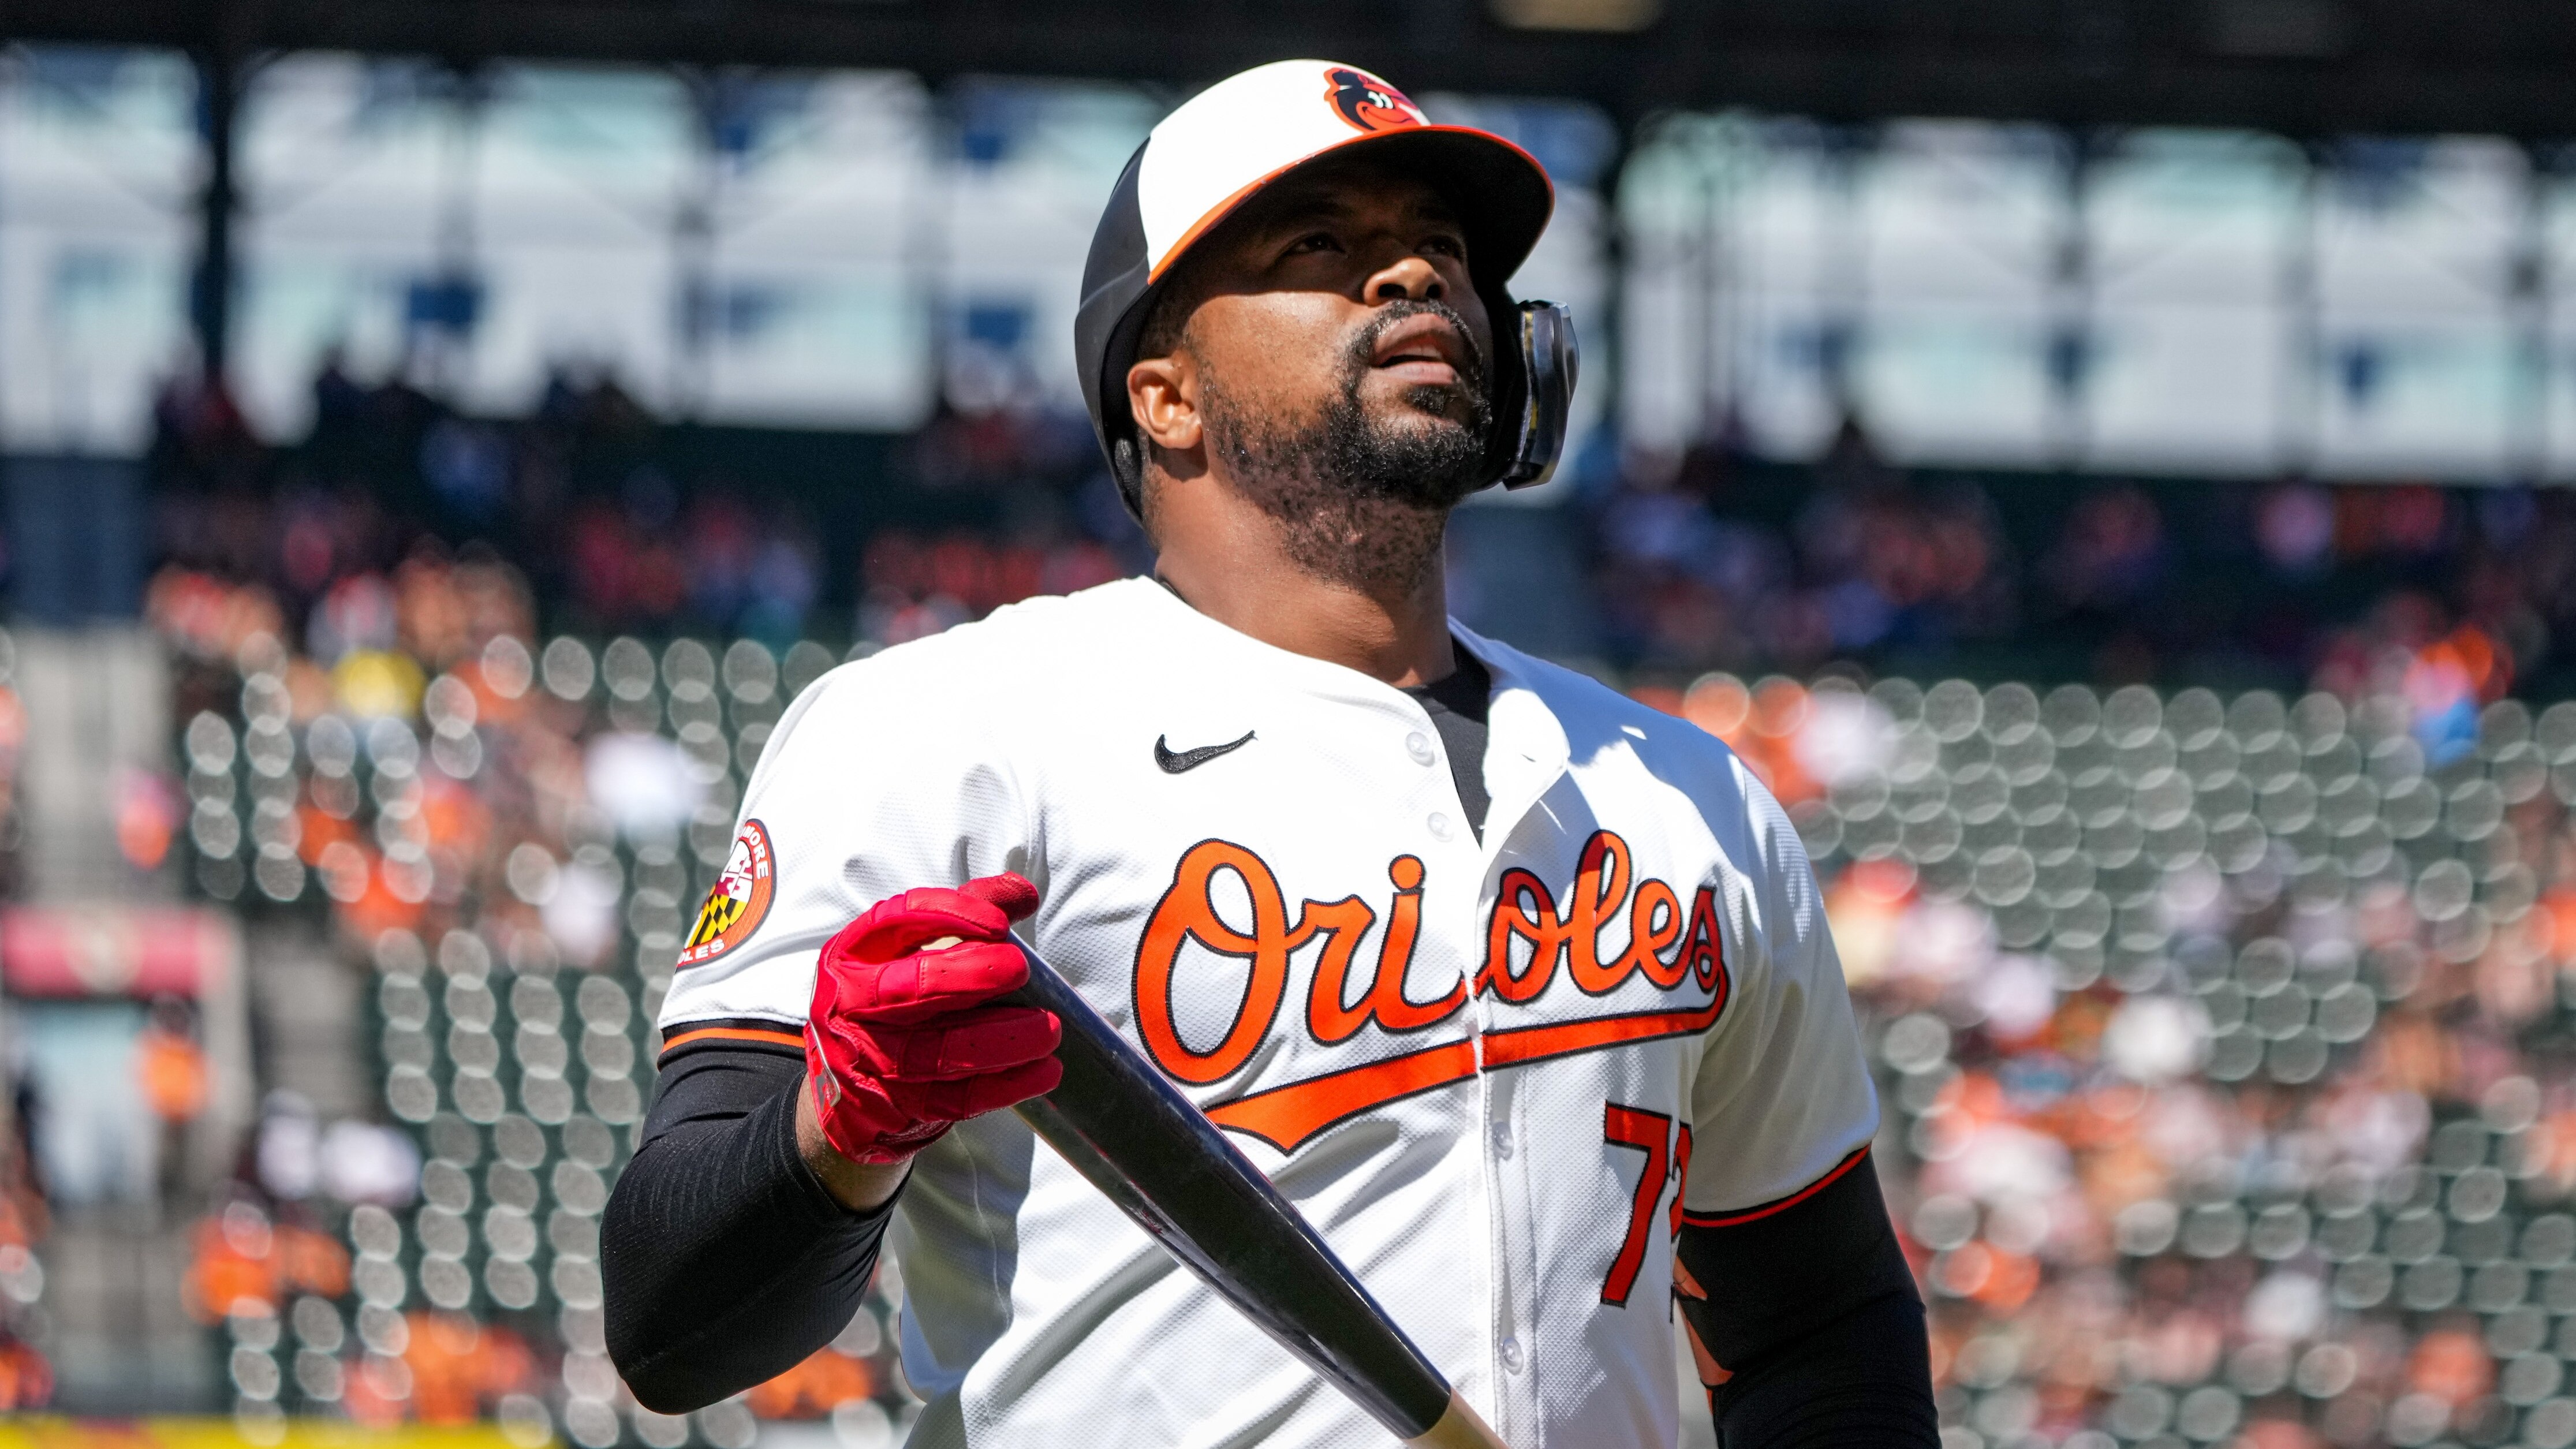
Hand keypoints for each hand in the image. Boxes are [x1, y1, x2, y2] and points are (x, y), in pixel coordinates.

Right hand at [803, 873, 1061, 1178]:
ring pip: (938, 1051)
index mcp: (854, 953)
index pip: (897, 921)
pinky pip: (956, 1098)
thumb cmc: (891, 1003)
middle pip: (910, 988)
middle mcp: (853, 1004)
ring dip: (1002, 1040)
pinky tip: (1043, 1071)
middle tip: (1020, 970)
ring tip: (1050, 1030)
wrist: (844, 1090)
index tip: (1000, 924)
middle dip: (970, 977)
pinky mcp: (894, 1107)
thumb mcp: (907, 949)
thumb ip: (964, 912)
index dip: (951, 916)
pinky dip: (1005, 1085)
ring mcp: (870, 1060)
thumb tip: (1021, 892)